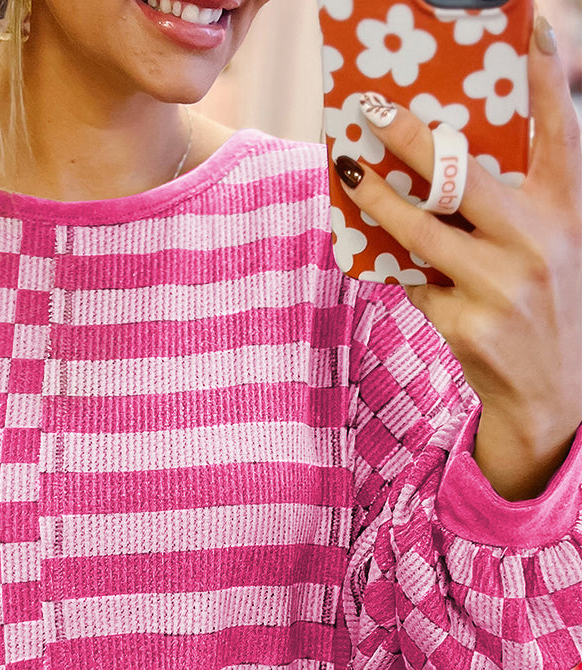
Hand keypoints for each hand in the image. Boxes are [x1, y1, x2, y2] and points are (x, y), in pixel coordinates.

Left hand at [335, 14, 581, 500]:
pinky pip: (414, 283)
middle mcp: (537, 244)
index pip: (561, 134)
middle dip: (412, 139)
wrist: (550, 396)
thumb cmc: (542, 305)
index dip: (549, 78)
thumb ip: (516, 204)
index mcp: (565, 214)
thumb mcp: (550, 246)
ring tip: (348, 173)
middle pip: (464, 176)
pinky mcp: (467, 325)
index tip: (533, 26)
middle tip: (373, 111)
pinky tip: (371, 247)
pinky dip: (394, 266)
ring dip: (377, 200)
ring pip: (422, 231)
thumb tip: (449, 159)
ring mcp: (501, 287)